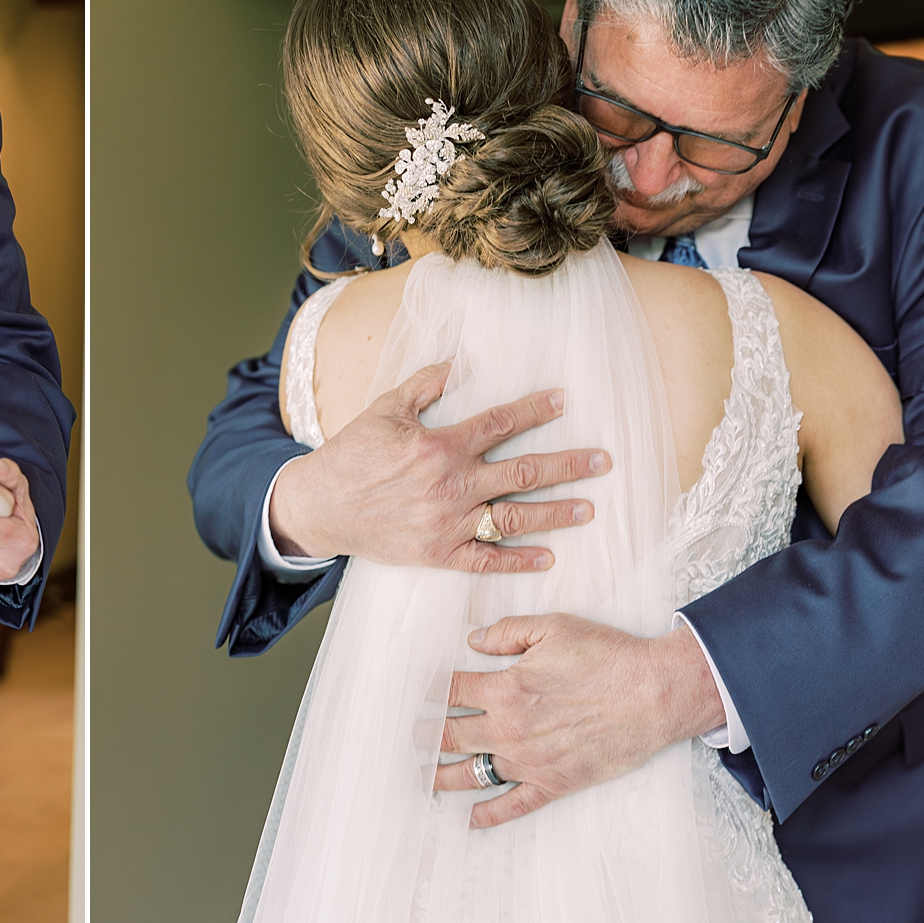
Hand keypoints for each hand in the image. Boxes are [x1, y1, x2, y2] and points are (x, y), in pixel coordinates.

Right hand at [268, 362, 610, 571]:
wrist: (320, 506)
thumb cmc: (352, 453)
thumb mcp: (385, 408)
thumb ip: (425, 385)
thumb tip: (461, 363)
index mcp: (440, 446)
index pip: (500, 423)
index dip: (536, 410)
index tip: (564, 401)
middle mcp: (451, 484)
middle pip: (524, 473)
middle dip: (568, 465)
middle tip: (603, 461)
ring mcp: (447, 523)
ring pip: (515, 517)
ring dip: (557, 512)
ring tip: (589, 508)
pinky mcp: (437, 554)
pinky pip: (486, 559)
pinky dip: (518, 560)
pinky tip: (548, 557)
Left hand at [434, 614, 723, 827]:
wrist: (655, 694)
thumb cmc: (608, 657)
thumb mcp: (553, 628)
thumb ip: (507, 633)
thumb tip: (473, 641)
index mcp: (505, 689)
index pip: (449, 692)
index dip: (427, 692)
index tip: (413, 695)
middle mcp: (509, 728)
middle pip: (448, 736)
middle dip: (423, 736)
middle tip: (408, 738)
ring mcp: (529, 760)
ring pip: (471, 774)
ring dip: (441, 777)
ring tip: (422, 777)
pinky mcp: (554, 783)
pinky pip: (513, 805)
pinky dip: (489, 815)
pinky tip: (471, 819)